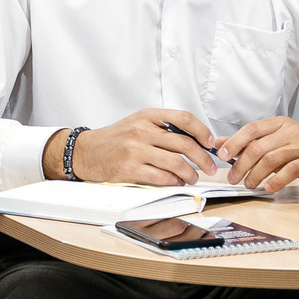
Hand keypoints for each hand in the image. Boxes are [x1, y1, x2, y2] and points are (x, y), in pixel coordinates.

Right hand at [70, 108, 221, 185]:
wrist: (88, 151)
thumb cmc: (116, 139)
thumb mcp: (138, 123)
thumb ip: (163, 127)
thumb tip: (195, 140)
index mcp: (147, 116)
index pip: (184, 118)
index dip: (202, 131)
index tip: (210, 142)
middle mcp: (142, 131)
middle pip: (185, 144)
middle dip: (204, 158)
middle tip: (210, 166)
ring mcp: (136, 151)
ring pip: (176, 163)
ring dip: (191, 173)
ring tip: (194, 177)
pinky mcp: (130, 170)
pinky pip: (162, 178)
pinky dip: (175, 182)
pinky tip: (178, 182)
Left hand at [217, 116, 298, 191]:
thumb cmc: (296, 146)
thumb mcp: (271, 140)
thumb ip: (245, 142)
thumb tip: (219, 144)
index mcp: (278, 123)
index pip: (252, 129)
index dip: (235, 142)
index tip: (222, 155)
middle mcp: (289, 131)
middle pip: (258, 147)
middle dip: (241, 165)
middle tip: (233, 177)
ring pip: (270, 160)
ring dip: (255, 175)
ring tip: (248, 184)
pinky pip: (289, 171)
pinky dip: (276, 181)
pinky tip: (267, 187)